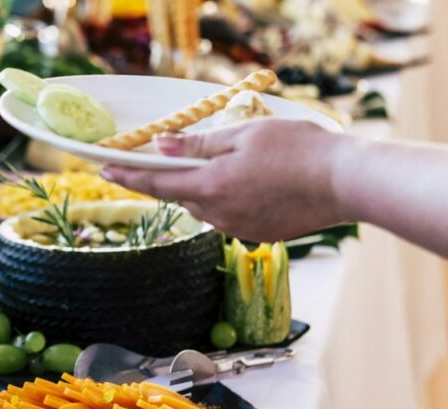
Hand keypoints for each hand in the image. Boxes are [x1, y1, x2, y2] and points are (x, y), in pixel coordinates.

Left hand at [102, 119, 351, 241]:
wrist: (345, 182)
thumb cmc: (299, 149)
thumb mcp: (244, 135)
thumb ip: (198, 146)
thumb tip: (161, 148)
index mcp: (211, 187)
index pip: (157, 183)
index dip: (128, 176)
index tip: (103, 169)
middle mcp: (218, 215)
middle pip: (180, 196)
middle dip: (169, 179)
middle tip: (162, 160)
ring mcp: (238, 228)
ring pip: (205, 207)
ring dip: (203, 189)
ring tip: (225, 166)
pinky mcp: (257, 235)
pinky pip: (228, 216)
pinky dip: (227, 199)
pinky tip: (250, 184)